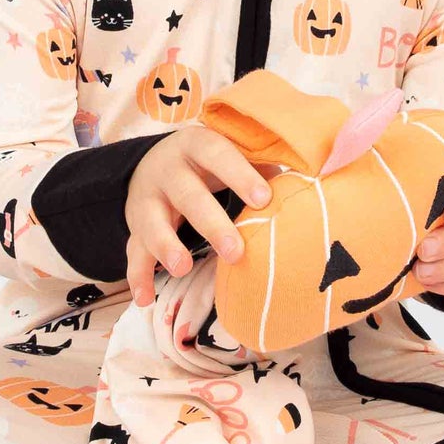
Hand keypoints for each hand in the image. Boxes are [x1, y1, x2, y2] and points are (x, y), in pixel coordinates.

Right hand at [125, 125, 276, 307]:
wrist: (154, 163)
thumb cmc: (210, 162)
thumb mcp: (229, 153)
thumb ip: (261, 164)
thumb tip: (310, 181)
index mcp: (197, 145)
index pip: (218, 154)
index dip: (240, 175)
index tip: (264, 200)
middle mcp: (167, 169)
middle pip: (188, 195)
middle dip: (211, 224)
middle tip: (235, 252)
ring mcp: (147, 198)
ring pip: (152, 223)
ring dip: (166, 246)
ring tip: (182, 268)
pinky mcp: (135, 226)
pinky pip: (133, 252)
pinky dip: (138, 276)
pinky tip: (144, 299)